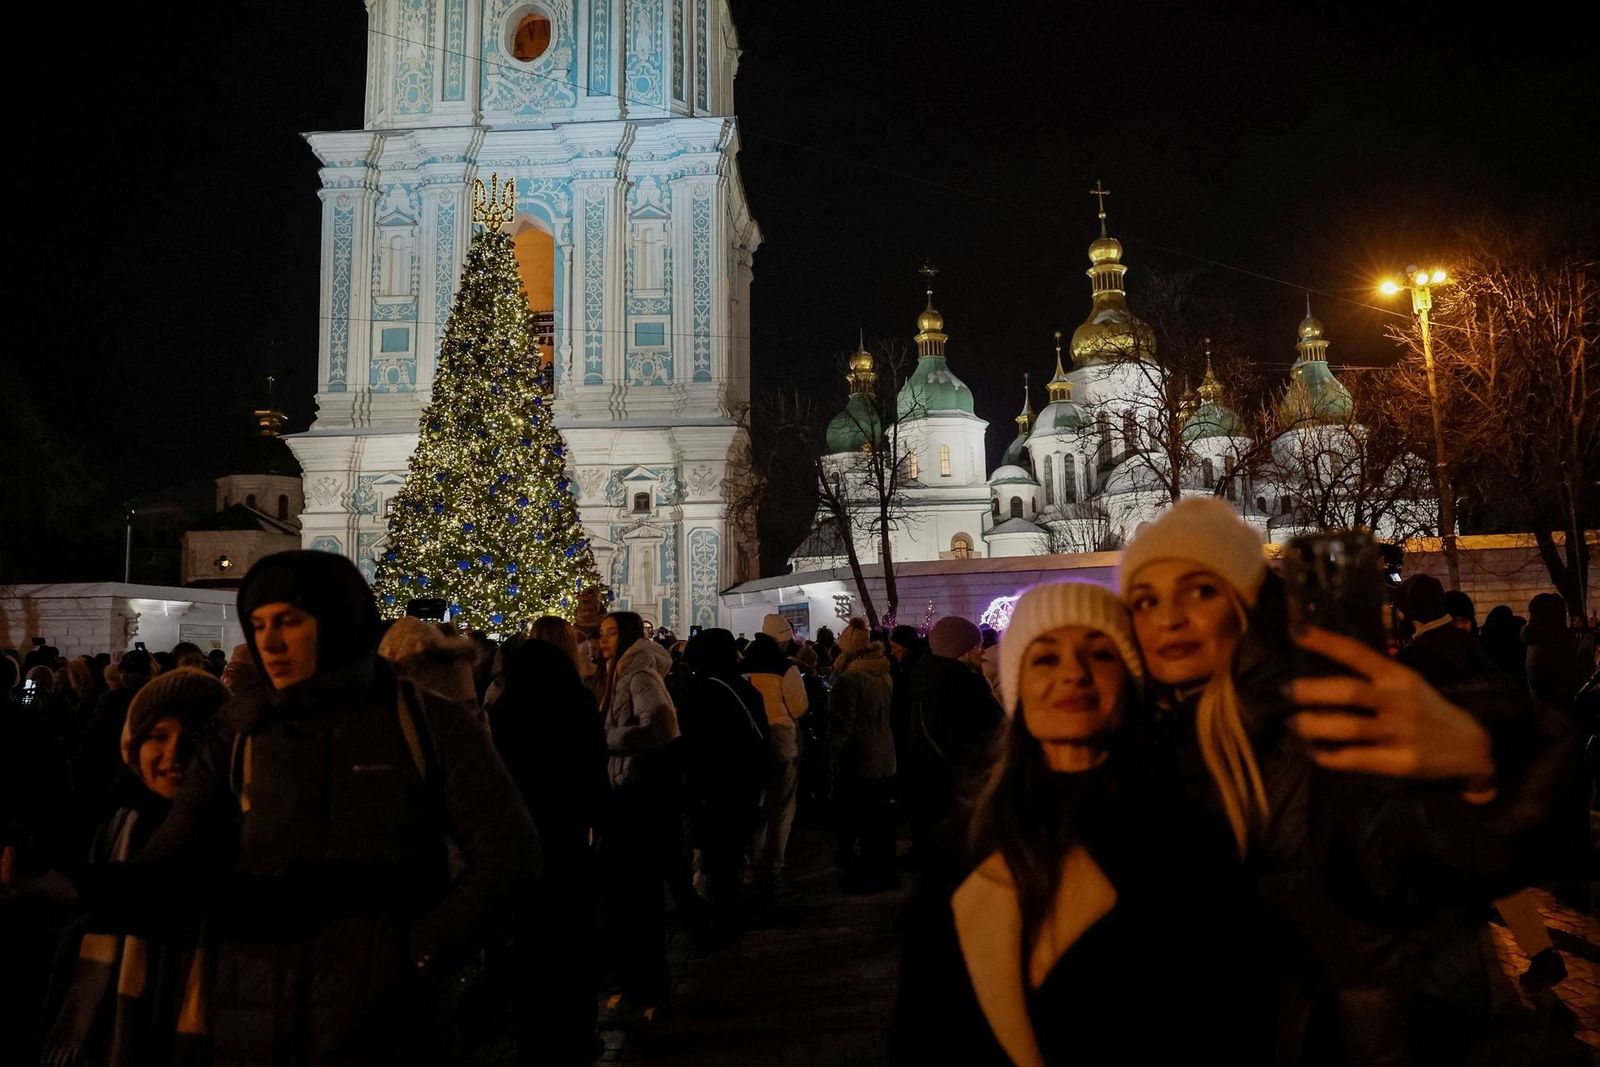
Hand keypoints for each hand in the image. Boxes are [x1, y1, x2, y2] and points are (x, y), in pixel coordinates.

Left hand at [1287, 627, 1496, 793]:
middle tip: (1286, 691)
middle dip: (1311, 691)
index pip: (1358, 654)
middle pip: (1349, 692)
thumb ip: (1371, 675)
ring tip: (1294, 724)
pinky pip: (1358, 759)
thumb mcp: (1406, 683)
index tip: (1297, 632)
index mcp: (1398, 676)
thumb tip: (1319, 664)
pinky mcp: (1403, 762)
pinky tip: (1316, 753)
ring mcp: (1402, 732)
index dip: (1327, 642)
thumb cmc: (1426, 710)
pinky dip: (1331, 757)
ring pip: (1349, 728)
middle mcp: (1399, 700)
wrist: (1473, 746)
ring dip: (1314, 726)